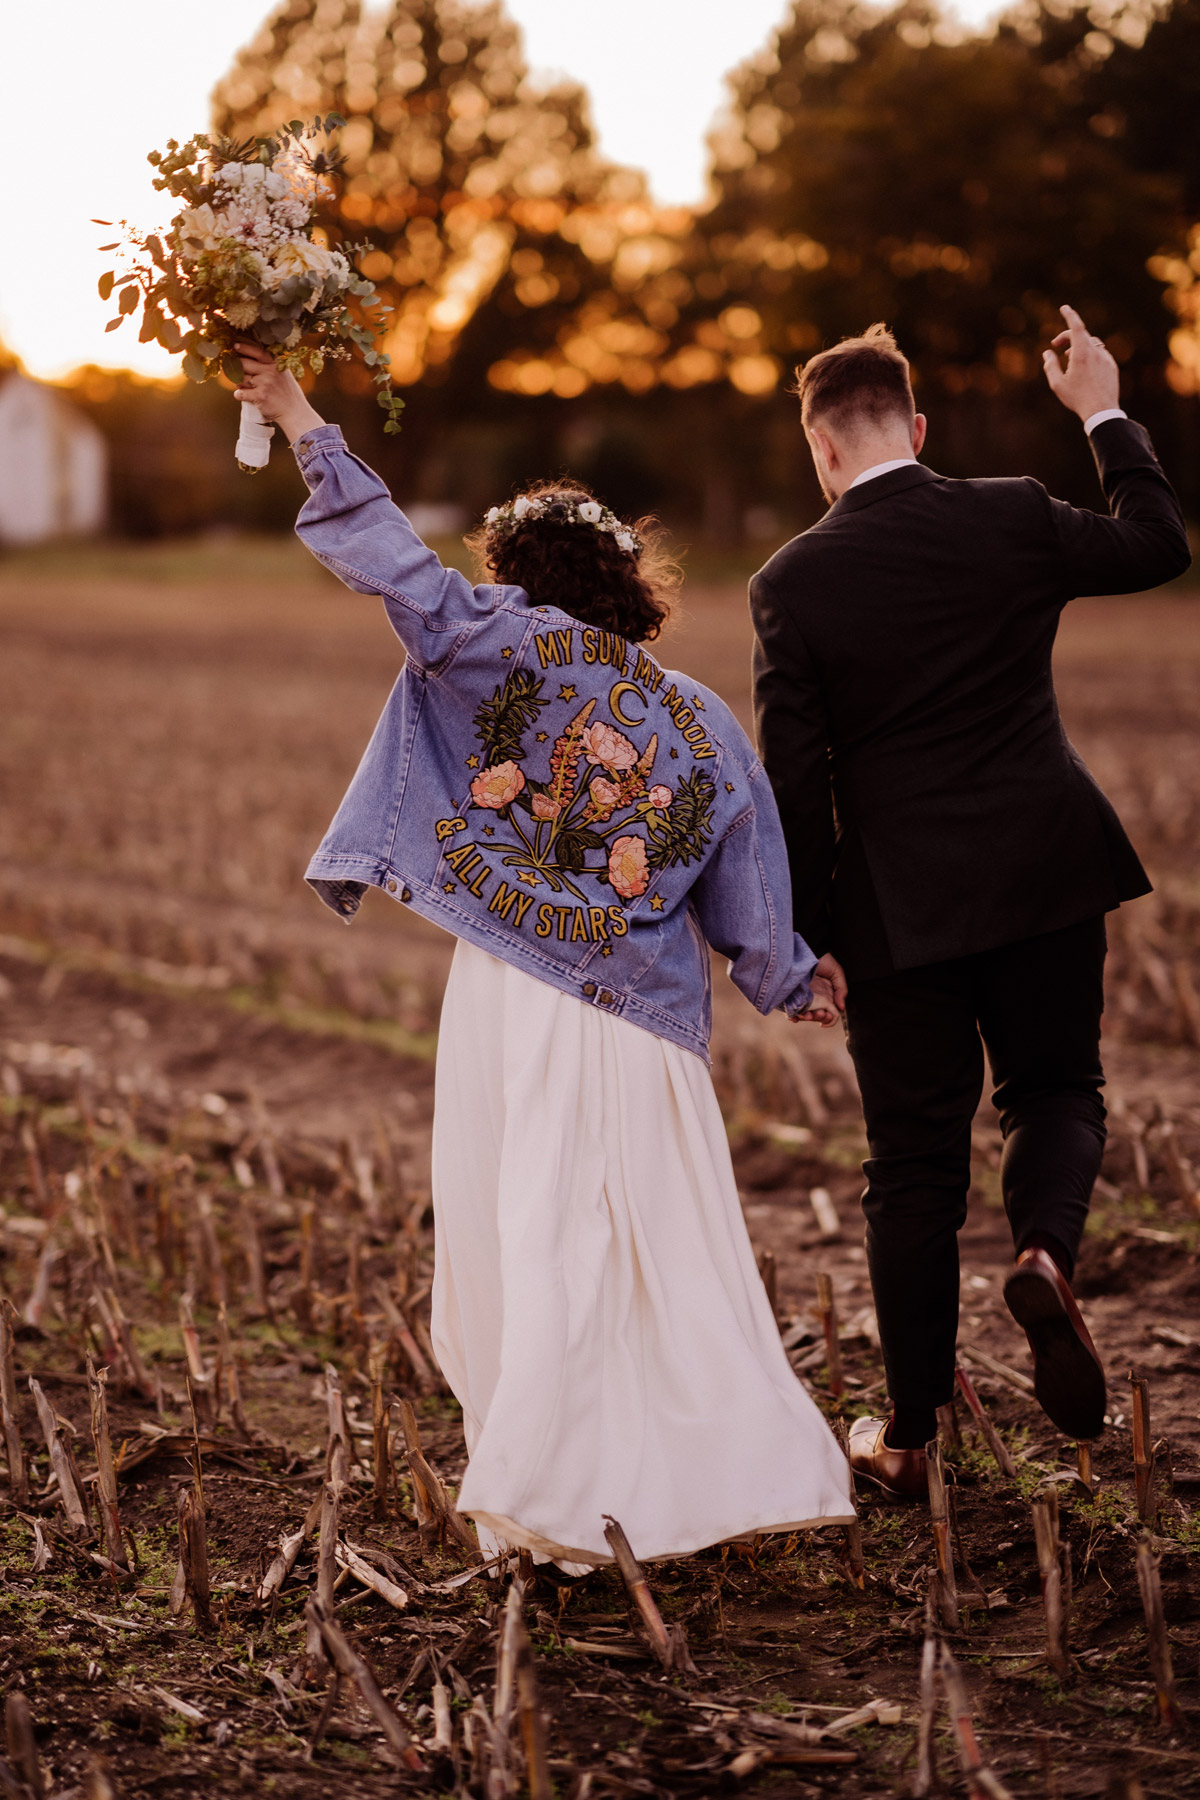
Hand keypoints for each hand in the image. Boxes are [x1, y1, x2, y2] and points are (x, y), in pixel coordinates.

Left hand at [233, 342, 325, 442]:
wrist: (294, 412)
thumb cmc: (286, 392)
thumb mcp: (283, 373)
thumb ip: (269, 364)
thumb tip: (246, 358)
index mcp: (275, 363)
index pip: (256, 351)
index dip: (244, 348)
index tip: (235, 346)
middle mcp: (270, 371)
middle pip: (243, 364)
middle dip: (236, 368)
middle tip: (234, 372)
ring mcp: (265, 383)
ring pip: (240, 378)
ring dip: (237, 383)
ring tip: (242, 386)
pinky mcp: (260, 396)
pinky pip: (240, 393)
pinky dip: (238, 395)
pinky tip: (243, 395)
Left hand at [794, 951, 847, 1027]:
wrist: (811, 947)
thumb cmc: (824, 959)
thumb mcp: (837, 973)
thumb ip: (841, 990)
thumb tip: (841, 1008)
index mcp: (827, 996)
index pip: (829, 1013)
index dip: (829, 1018)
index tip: (826, 1017)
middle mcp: (815, 998)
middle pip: (816, 1016)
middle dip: (817, 1018)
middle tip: (818, 1013)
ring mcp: (802, 996)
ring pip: (803, 1015)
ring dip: (805, 1018)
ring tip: (806, 1015)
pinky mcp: (791, 994)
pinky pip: (790, 1009)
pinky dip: (792, 1015)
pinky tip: (793, 1017)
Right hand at [1042, 306, 1119, 421]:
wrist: (1101, 411)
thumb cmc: (1077, 398)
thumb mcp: (1057, 383)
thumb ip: (1050, 365)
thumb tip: (1047, 353)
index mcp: (1081, 353)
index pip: (1076, 326)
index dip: (1070, 315)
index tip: (1064, 307)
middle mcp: (1096, 352)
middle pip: (1081, 335)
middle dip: (1067, 337)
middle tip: (1055, 345)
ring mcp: (1106, 358)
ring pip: (1091, 344)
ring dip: (1078, 346)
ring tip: (1068, 359)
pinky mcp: (1112, 366)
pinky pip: (1099, 354)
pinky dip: (1089, 355)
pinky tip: (1083, 369)